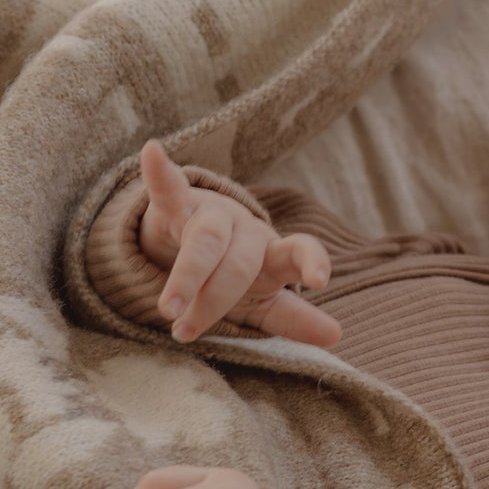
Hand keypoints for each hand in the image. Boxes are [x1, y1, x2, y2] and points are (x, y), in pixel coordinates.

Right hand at [136, 140, 339, 348]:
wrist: (185, 245)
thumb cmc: (232, 277)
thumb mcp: (261, 302)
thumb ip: (293, 318)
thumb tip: (336, 336)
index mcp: (271, 255)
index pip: (298, 253)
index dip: (311, 262)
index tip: (320, 281)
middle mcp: (246, 230)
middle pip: (238, 264)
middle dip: (214, 301)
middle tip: (186, 332)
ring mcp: (212, 215)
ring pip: (204, 242)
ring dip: (186, 276)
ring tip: (167, 310)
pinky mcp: (176, 205)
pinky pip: (169, 188)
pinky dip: (160, 172)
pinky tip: (152, 152)